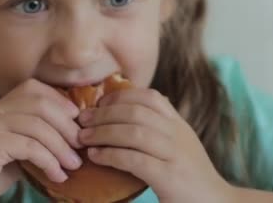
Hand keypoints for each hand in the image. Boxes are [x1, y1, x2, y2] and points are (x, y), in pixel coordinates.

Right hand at [0, 79, 83, 201]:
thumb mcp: (16, 150)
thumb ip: (35, 137)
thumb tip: (73, 135)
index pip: (33, 88)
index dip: (59, 101)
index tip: (77, 121)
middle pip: (40, 104)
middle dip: (67, 125)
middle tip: (81, 147)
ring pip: (38, 126)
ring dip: (61, 147)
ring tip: (73, 165)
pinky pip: (29, 146)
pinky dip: (49, 161)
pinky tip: (57, 176)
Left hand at [78, 88, 233, 202]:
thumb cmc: (190, 177)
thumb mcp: (177, 146)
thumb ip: (157, 130)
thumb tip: (120, 115)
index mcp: (179, 125)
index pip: (150, 97)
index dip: (121, 96)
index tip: (100, 102)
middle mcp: (178, 135)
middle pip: (136, 112)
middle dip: (104, 113)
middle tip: (82, 120)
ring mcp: (175, 155)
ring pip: (133, 132)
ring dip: (103, 132)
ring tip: (84, 138)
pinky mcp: (170, 177)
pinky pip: (134, 159)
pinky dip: (110, 155)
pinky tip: (96, 156)